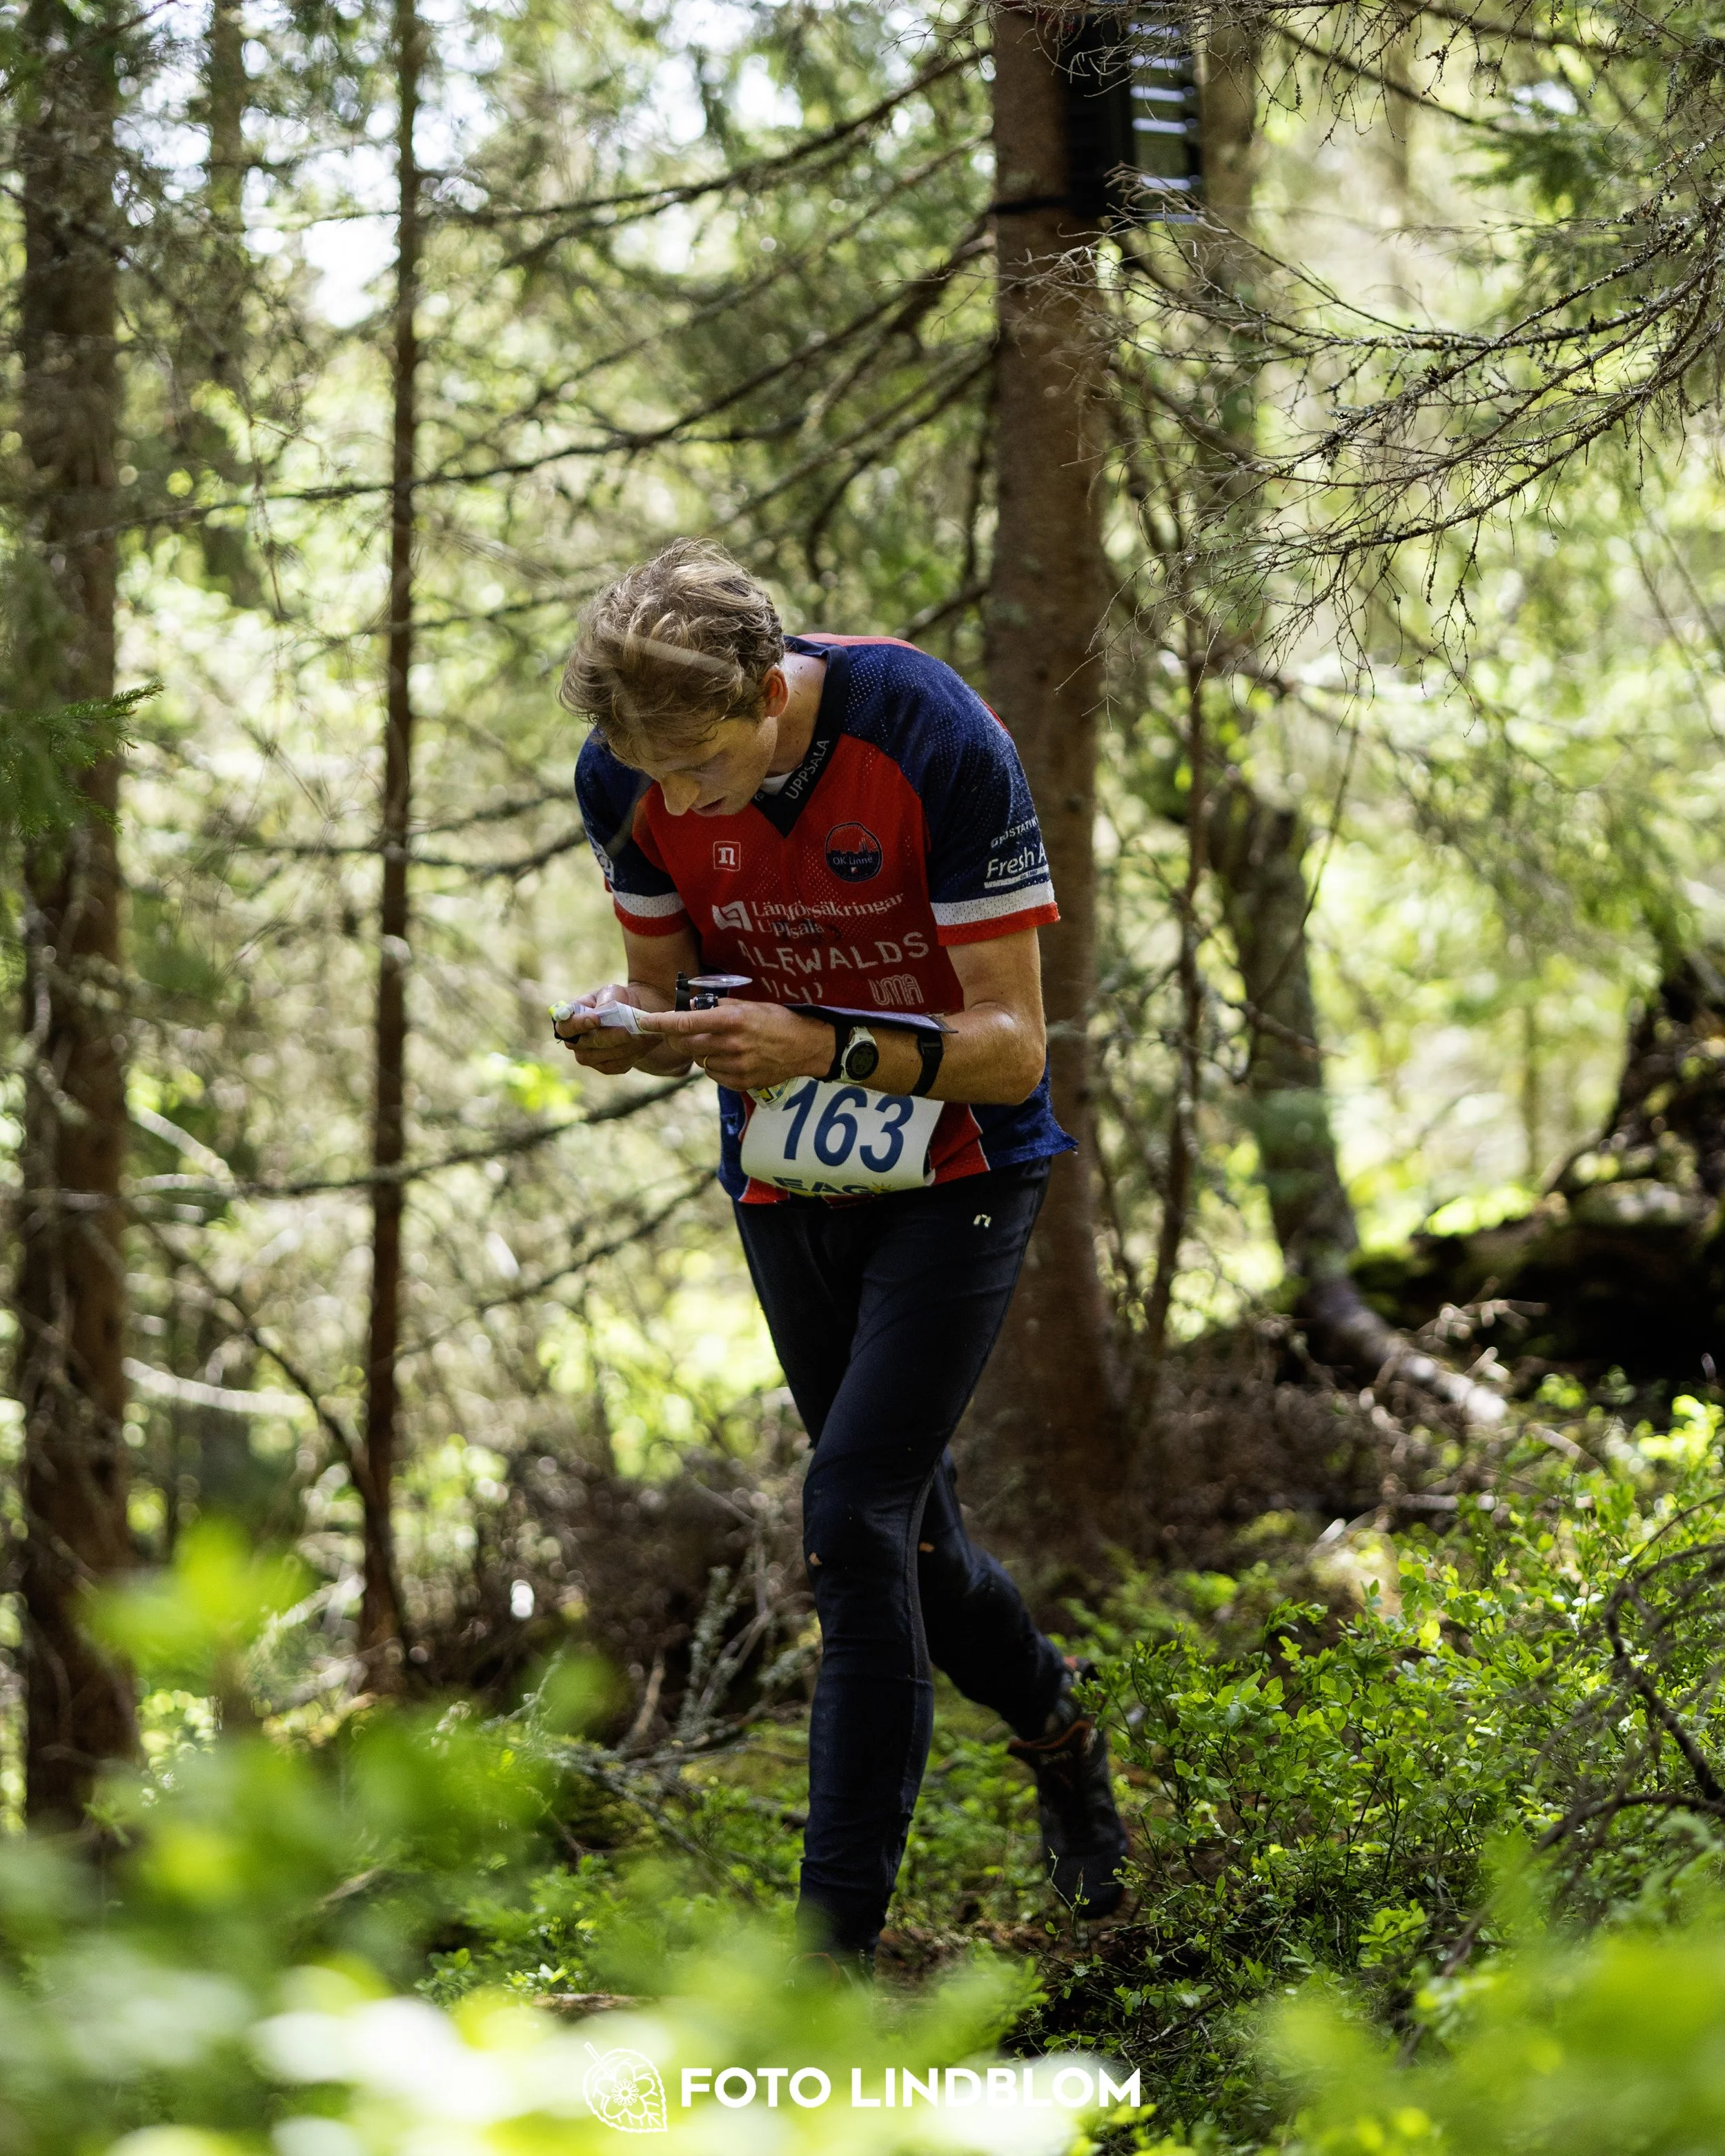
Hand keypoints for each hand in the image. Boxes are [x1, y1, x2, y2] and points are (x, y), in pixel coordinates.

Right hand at [551, 985, 661, 1074]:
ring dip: (627, 1046)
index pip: (566, 1027)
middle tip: (630, 1030)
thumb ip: (604, 1003)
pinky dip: (633, 1055)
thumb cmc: (617, 999)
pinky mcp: (605, 1067)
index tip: (596, 1018)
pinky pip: (618, 1065)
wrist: (632, 1014)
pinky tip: (645, 1043)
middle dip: (612, 1036)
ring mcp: (588, 1057)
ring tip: (644, 1035)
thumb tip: (598, 1015)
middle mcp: (574, 1042)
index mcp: (570, 1019)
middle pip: (589, 1044)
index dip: (579, 1024)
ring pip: (606, 1056)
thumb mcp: (612, 993)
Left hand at [634, 1000, 833, 1090]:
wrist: (806, 1047)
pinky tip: (730, 1057)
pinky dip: (714, 1066)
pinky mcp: (741, 1082)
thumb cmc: (777, 1020)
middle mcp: (732, 1045)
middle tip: (680, 1032)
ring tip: (720, 1043)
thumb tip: (689, 1008)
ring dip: (700, 1052)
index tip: (644, 1022)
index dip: (661, 1023)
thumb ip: (717, 1007)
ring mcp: (737, 1067)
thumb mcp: (748, 1005)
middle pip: (686, 1046)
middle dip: (678, 1039)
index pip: (686, 1023)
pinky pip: (713, 1075)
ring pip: (699, 1061)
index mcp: (732, 1020)